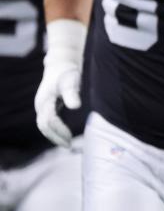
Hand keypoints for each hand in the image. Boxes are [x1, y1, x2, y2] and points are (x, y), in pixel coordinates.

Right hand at [34, 19, 86, 147]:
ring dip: (54, 136)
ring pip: (44, 126)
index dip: (59, 131)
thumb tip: (74, 106)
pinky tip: (65, 135)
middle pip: (44, 126)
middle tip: (69, 146)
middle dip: (55, 137)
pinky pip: (48, 122)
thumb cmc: (67, 73)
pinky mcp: (47, 106)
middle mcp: (41, 105)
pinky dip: (54, 130)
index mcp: (44, 101)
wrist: (61, 64)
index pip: (48, 122)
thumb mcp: (71, 82)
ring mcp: (42, 106)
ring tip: (67, 143)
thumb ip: (72, 94)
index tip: (70, 138)